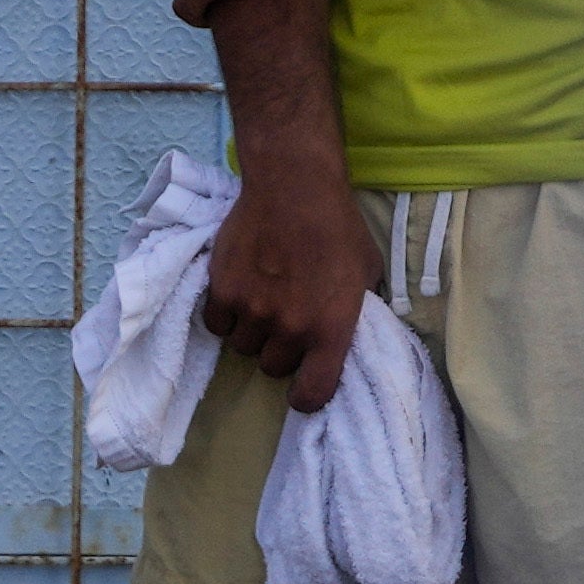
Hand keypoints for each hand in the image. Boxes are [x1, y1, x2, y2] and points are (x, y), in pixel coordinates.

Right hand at [196, 161, 374, 397]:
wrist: (293, 187)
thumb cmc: (339, 228)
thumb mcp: (367, 274)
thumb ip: (355, 312)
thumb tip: (348, 335)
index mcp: (331, 330)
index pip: (312, 395)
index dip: (306, 396)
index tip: (303, 385)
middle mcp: (290, 328)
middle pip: (272, 368)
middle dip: (279, 350)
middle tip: (284, 322)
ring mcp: (252, 311)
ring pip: (242, 347)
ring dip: (251, 332)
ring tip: (260, 301)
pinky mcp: (222, 291)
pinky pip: (217, 324)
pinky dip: (226, 314)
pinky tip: (238, 292)